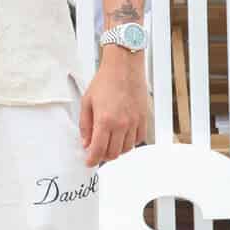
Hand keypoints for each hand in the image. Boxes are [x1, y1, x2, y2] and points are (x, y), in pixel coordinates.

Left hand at [80, 49, 147, 166]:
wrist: (124, 67)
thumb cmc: (105, 81)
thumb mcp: (87, 102)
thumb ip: (85, 125)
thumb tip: (86, 143)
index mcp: (104, 120)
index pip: (98, 150)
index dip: (92, 160)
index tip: (89, 162)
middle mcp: (121, 124)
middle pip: (113, 153)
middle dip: (103, 156)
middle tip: (97, 151)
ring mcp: (134, 122)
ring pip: (127, 149)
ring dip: (117, 150)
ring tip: (109, 143)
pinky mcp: (144, 119)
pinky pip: (138, 140)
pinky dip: (130, 142)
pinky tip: (122, 136)